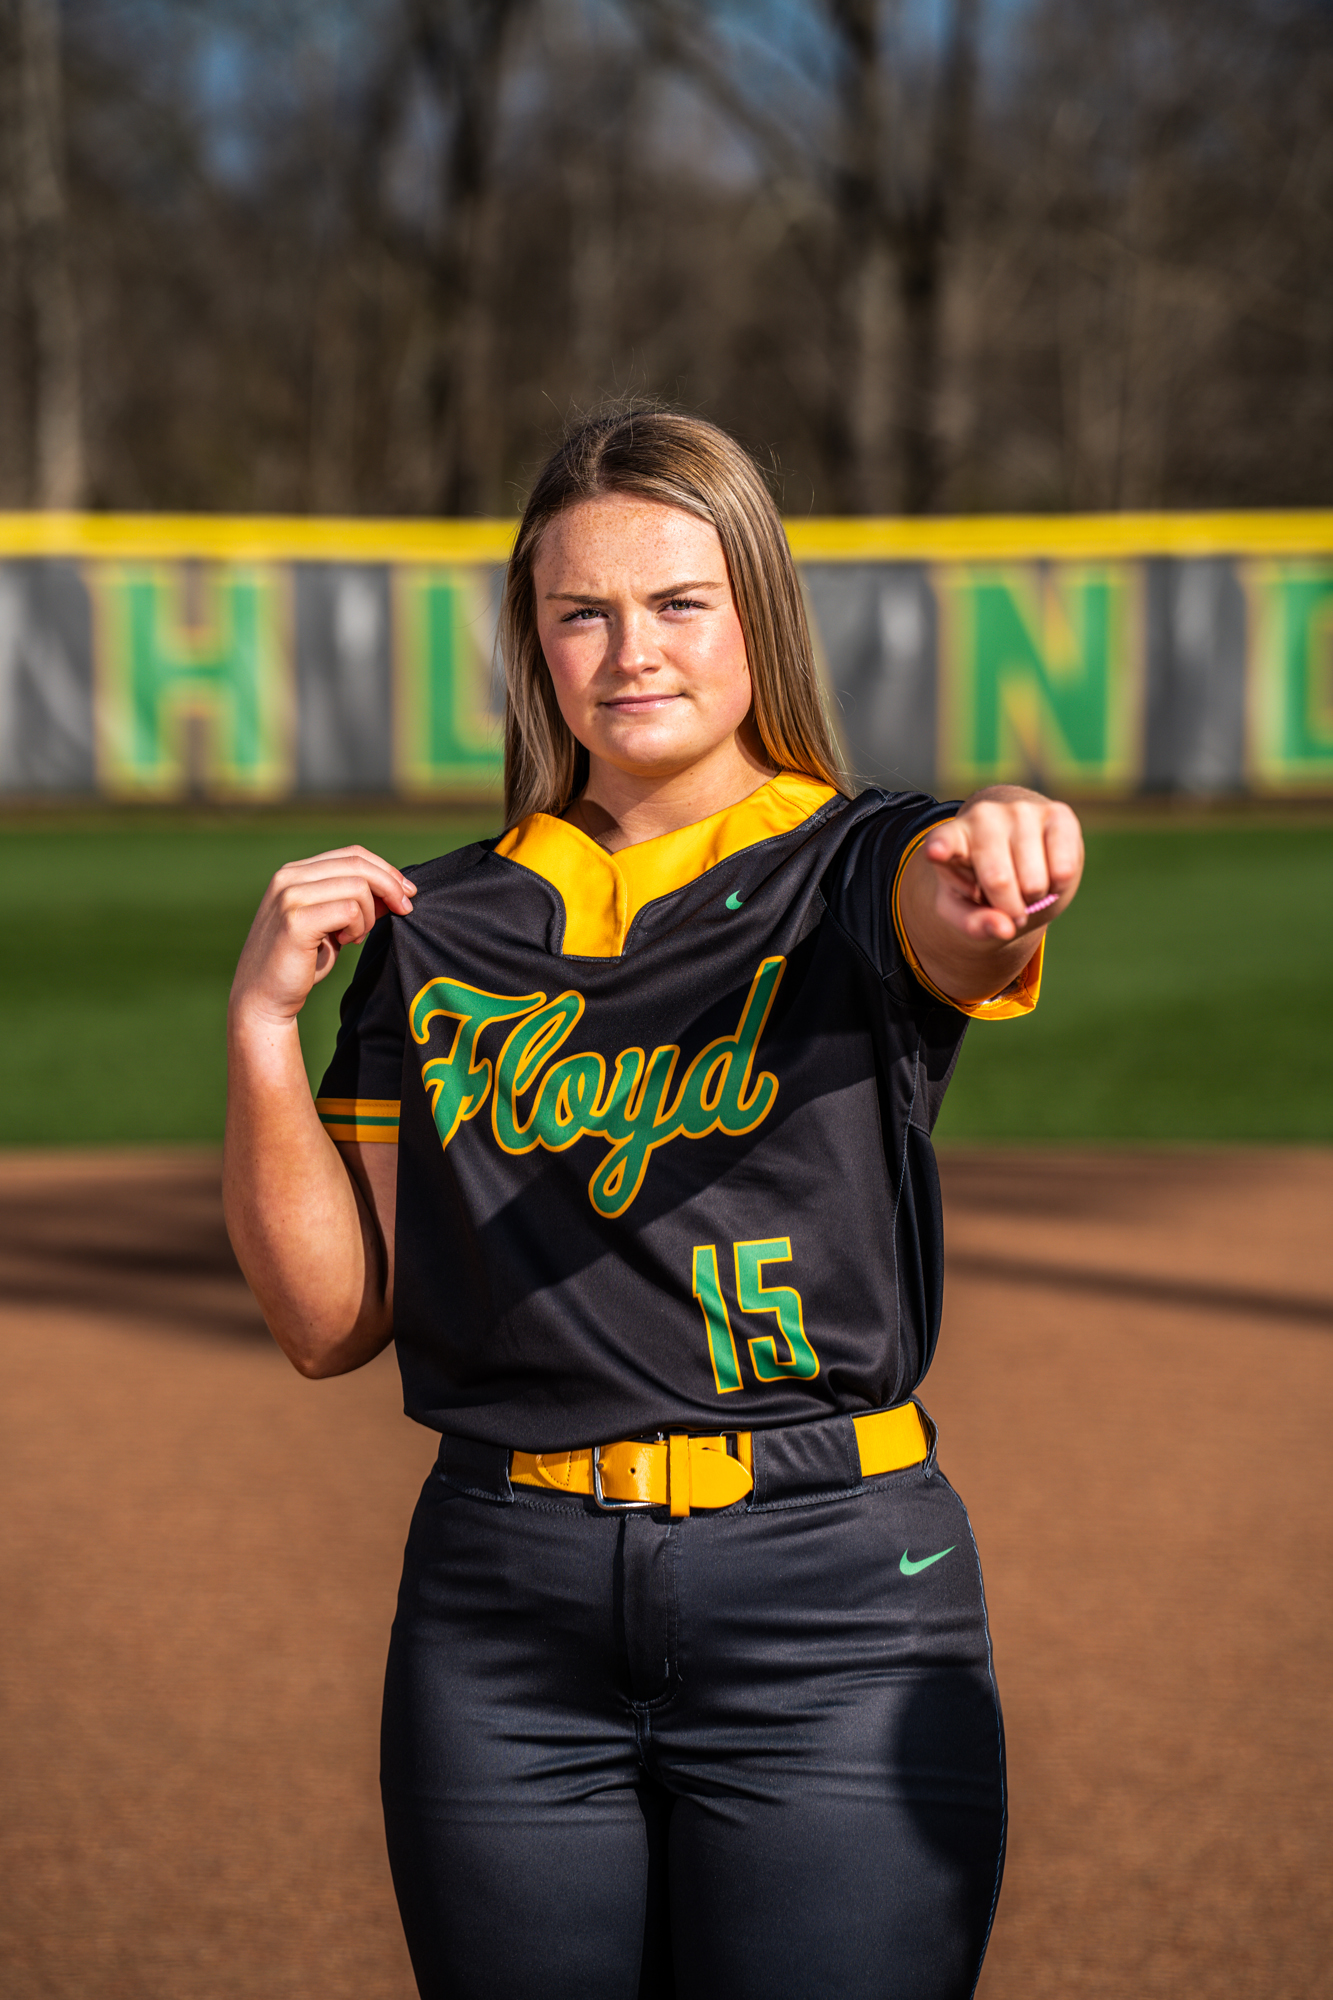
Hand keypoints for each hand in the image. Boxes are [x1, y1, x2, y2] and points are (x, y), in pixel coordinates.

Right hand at [229, 846, 415, 1029]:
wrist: (264, 998)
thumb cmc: (300, 962)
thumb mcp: (330, 923)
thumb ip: (353, 902)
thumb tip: (396, 890)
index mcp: (295, 872)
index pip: (351, 854)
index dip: (385, 870)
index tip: (407, 892)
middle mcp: (288, 877)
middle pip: (358, 865)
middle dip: (391, 886)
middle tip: (405, 910)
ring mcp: (289, 897)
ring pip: (358, 887)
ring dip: (370, 915)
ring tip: (356, 936)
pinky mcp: (295, 921)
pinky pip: (350, 910)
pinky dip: (359, 926)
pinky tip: (347, 941)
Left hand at [919, 787, 1083, 942]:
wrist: (1017, 854)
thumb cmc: (982, 885)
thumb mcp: (965, 911)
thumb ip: (975, 925)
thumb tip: (1005, 928)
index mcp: (949, 839)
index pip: (943, 842)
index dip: (941, 848)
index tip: (936, 852)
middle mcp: (982, 816)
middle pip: (998, 880)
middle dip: (1009, 908)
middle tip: (1009, 906)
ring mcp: (1020, 811)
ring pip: (1034, 881)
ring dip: (1034, 898)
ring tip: (1025, 885)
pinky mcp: (1058, 814)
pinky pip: (1064, 870)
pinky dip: (1058, 887)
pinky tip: (1048, 874)